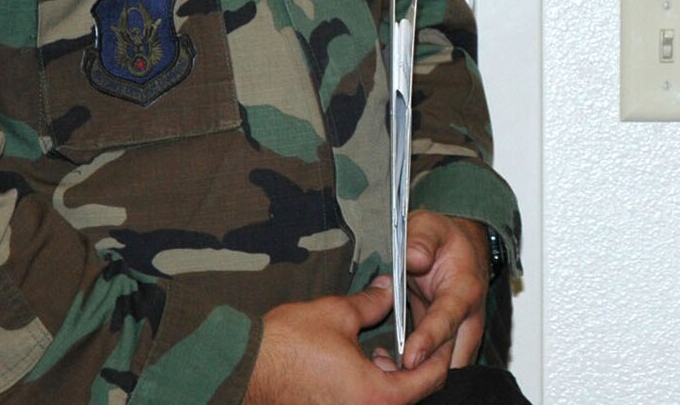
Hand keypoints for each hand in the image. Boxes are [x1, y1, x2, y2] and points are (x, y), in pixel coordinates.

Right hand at [244, 277, 437, 404]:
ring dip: (389, 382)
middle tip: (409, 343)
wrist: (240, 369)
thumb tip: (389, 287)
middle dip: (412, 369)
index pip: (427, 380)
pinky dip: (367, 391)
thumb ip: (372, 302)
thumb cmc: (286, 344)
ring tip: (379, 353)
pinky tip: (357, 367)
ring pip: (384, 403)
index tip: (440, 341)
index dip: (438, 357)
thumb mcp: (337, 314)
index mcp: (376, 396)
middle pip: (408, 396)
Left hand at [400, 212, 491, 373]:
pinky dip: (418, 372)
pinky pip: (436, 365)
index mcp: (464, 288)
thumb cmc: (444, 238)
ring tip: (387, 373)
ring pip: (447, 366)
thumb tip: (414, 258)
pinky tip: (390, 369)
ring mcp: (460, 332)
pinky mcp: (448, 341)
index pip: (447, 319)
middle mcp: (468, 316)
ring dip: (422, 375)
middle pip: (453, 355)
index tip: (410, 357)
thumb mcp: (429, 226)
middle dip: (427, 370)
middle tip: (393, 375)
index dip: (429, 340)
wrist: (461, 247)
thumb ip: (421, 240)